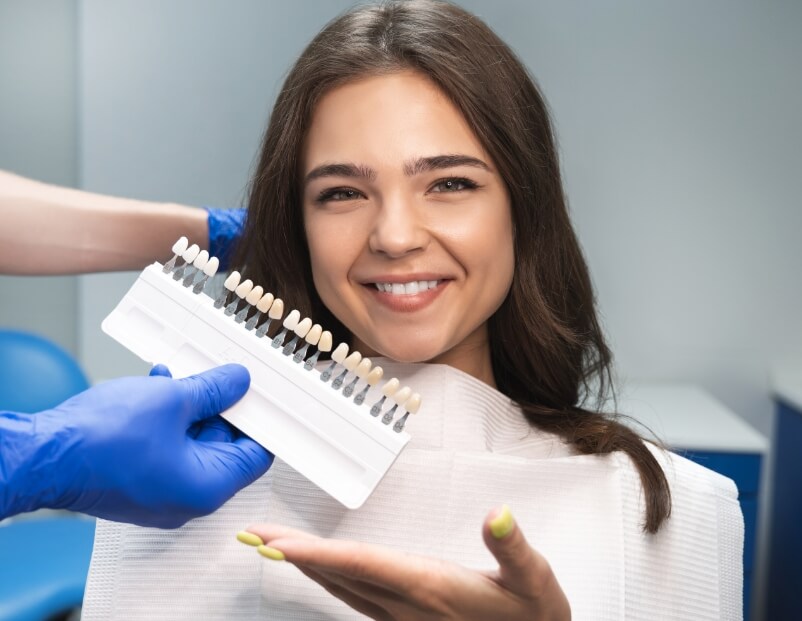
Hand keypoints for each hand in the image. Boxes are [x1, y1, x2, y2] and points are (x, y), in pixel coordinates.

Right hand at [1, 363, 271, 526]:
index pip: (256, 456)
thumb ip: (213, 390)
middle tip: (220, 378)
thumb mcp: (173, 400)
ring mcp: (160, 494)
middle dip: (221, 408)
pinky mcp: (137, 483)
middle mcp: (187, 499)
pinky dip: (167, 420)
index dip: (261, 422)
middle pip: (224, 447)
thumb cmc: (102, 440)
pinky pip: (165, 449)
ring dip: (190, 408)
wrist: (42, 457)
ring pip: (191, 443)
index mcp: (207, 487)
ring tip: (180, 377)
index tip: (260, 396)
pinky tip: (157, 386)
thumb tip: (237, 382)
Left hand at [242, 505, 570, 619]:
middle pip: (339, 576)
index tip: (278, 543)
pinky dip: (330, 579)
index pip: (362, 565)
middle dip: (294, 554)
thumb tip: (498, 513)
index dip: (317, 553)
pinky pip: (356, 600)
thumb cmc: (534, 615)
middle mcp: (407, 605)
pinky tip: (322, 570)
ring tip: (276, 545)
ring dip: (306, 566)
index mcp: (430, 587)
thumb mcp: (534, 579)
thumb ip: (513, 547)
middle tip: (254, 536)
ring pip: (343, 590)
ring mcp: (404, 618)